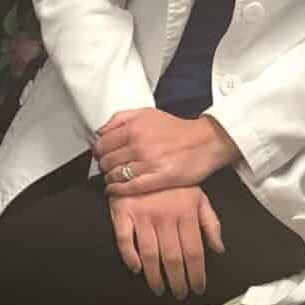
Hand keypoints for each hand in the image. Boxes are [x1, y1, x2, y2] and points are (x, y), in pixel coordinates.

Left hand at [95, 108, 236, 196]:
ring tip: (113, 179)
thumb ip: (120, 119)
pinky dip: (118, 190)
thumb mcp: (147, 113)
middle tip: (109, 168)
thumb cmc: (177, 128)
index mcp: (134, 128)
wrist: (206, 141)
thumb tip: (99, 132)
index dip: (98, 152)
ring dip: (110, 179)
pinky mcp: (159, 179)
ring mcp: (149, 163)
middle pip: (106, 162)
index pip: (101, 144)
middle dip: (104, 166)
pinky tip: (114, 190)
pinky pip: (130, 188)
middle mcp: (139, 145)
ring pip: (116, 176)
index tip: (102, 156)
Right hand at [108, 184, 224, 298]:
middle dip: (177, 281)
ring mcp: (142, 215)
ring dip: (155, 276)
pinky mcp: (122, 212)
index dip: (196, 274)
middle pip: (173, 257)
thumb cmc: (175, 181)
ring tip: (159, 289)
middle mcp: (165, 216)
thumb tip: (218, 248)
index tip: (197, 288)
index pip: (194, 252)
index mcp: (186, 213)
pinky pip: (124, 239)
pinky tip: (136, 269)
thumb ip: (210, 222)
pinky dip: (130, 257)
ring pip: (150, 253)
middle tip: (179, 294)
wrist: (145, 156)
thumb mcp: (199, 196)